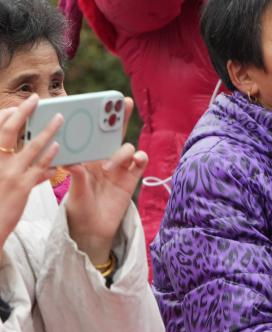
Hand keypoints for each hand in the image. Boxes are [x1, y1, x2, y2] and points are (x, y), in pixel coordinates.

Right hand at [0, 95, 60, 257]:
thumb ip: (7, 166)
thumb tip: (31, 158)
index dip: (5, 117)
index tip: (15, 108)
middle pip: (8, 131)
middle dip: (22, 112)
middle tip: (35, 99)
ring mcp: (8, 174)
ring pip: (31, 146)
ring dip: (47, 130)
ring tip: (59, 118)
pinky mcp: (22, 187)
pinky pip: (40, 167)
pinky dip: (51, 156)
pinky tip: (59, 148)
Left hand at [65, 98, 146, 265]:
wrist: (93, 229)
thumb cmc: (79, 208)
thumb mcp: (74, 192)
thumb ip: (76, 177)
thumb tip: (72, 162)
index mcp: (87, 156)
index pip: (92, 133)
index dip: (96, 118)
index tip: (97, 103)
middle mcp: (104, 158)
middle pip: (115, 132)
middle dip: (120, 116)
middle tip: (123, 101)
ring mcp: (120, 167)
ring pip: (127, 147)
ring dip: (121, 152)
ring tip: (109, 166)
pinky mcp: (132, 178)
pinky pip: (140, 162)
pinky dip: (140, 158)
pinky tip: (135, 161)